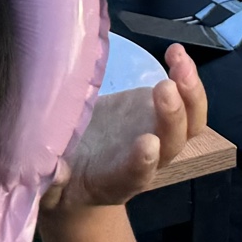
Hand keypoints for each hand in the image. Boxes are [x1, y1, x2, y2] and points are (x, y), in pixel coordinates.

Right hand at [45, 44, 210, 209]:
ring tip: (181, 64)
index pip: (135, 175)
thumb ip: (52, 182)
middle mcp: (146, 162)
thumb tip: (57, 169)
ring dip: (190, 94)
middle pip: (172, 144)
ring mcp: (159, 135)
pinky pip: (184, 99)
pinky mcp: (159, 113)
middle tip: (165, 88)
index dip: (143, 161)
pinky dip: (185, 75)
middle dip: (172, 116)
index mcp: (116, 181)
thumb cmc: (65, 181)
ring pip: (188, 122)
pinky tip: (176, 52)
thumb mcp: (51, 188)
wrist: (84, 170)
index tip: (148, 143)